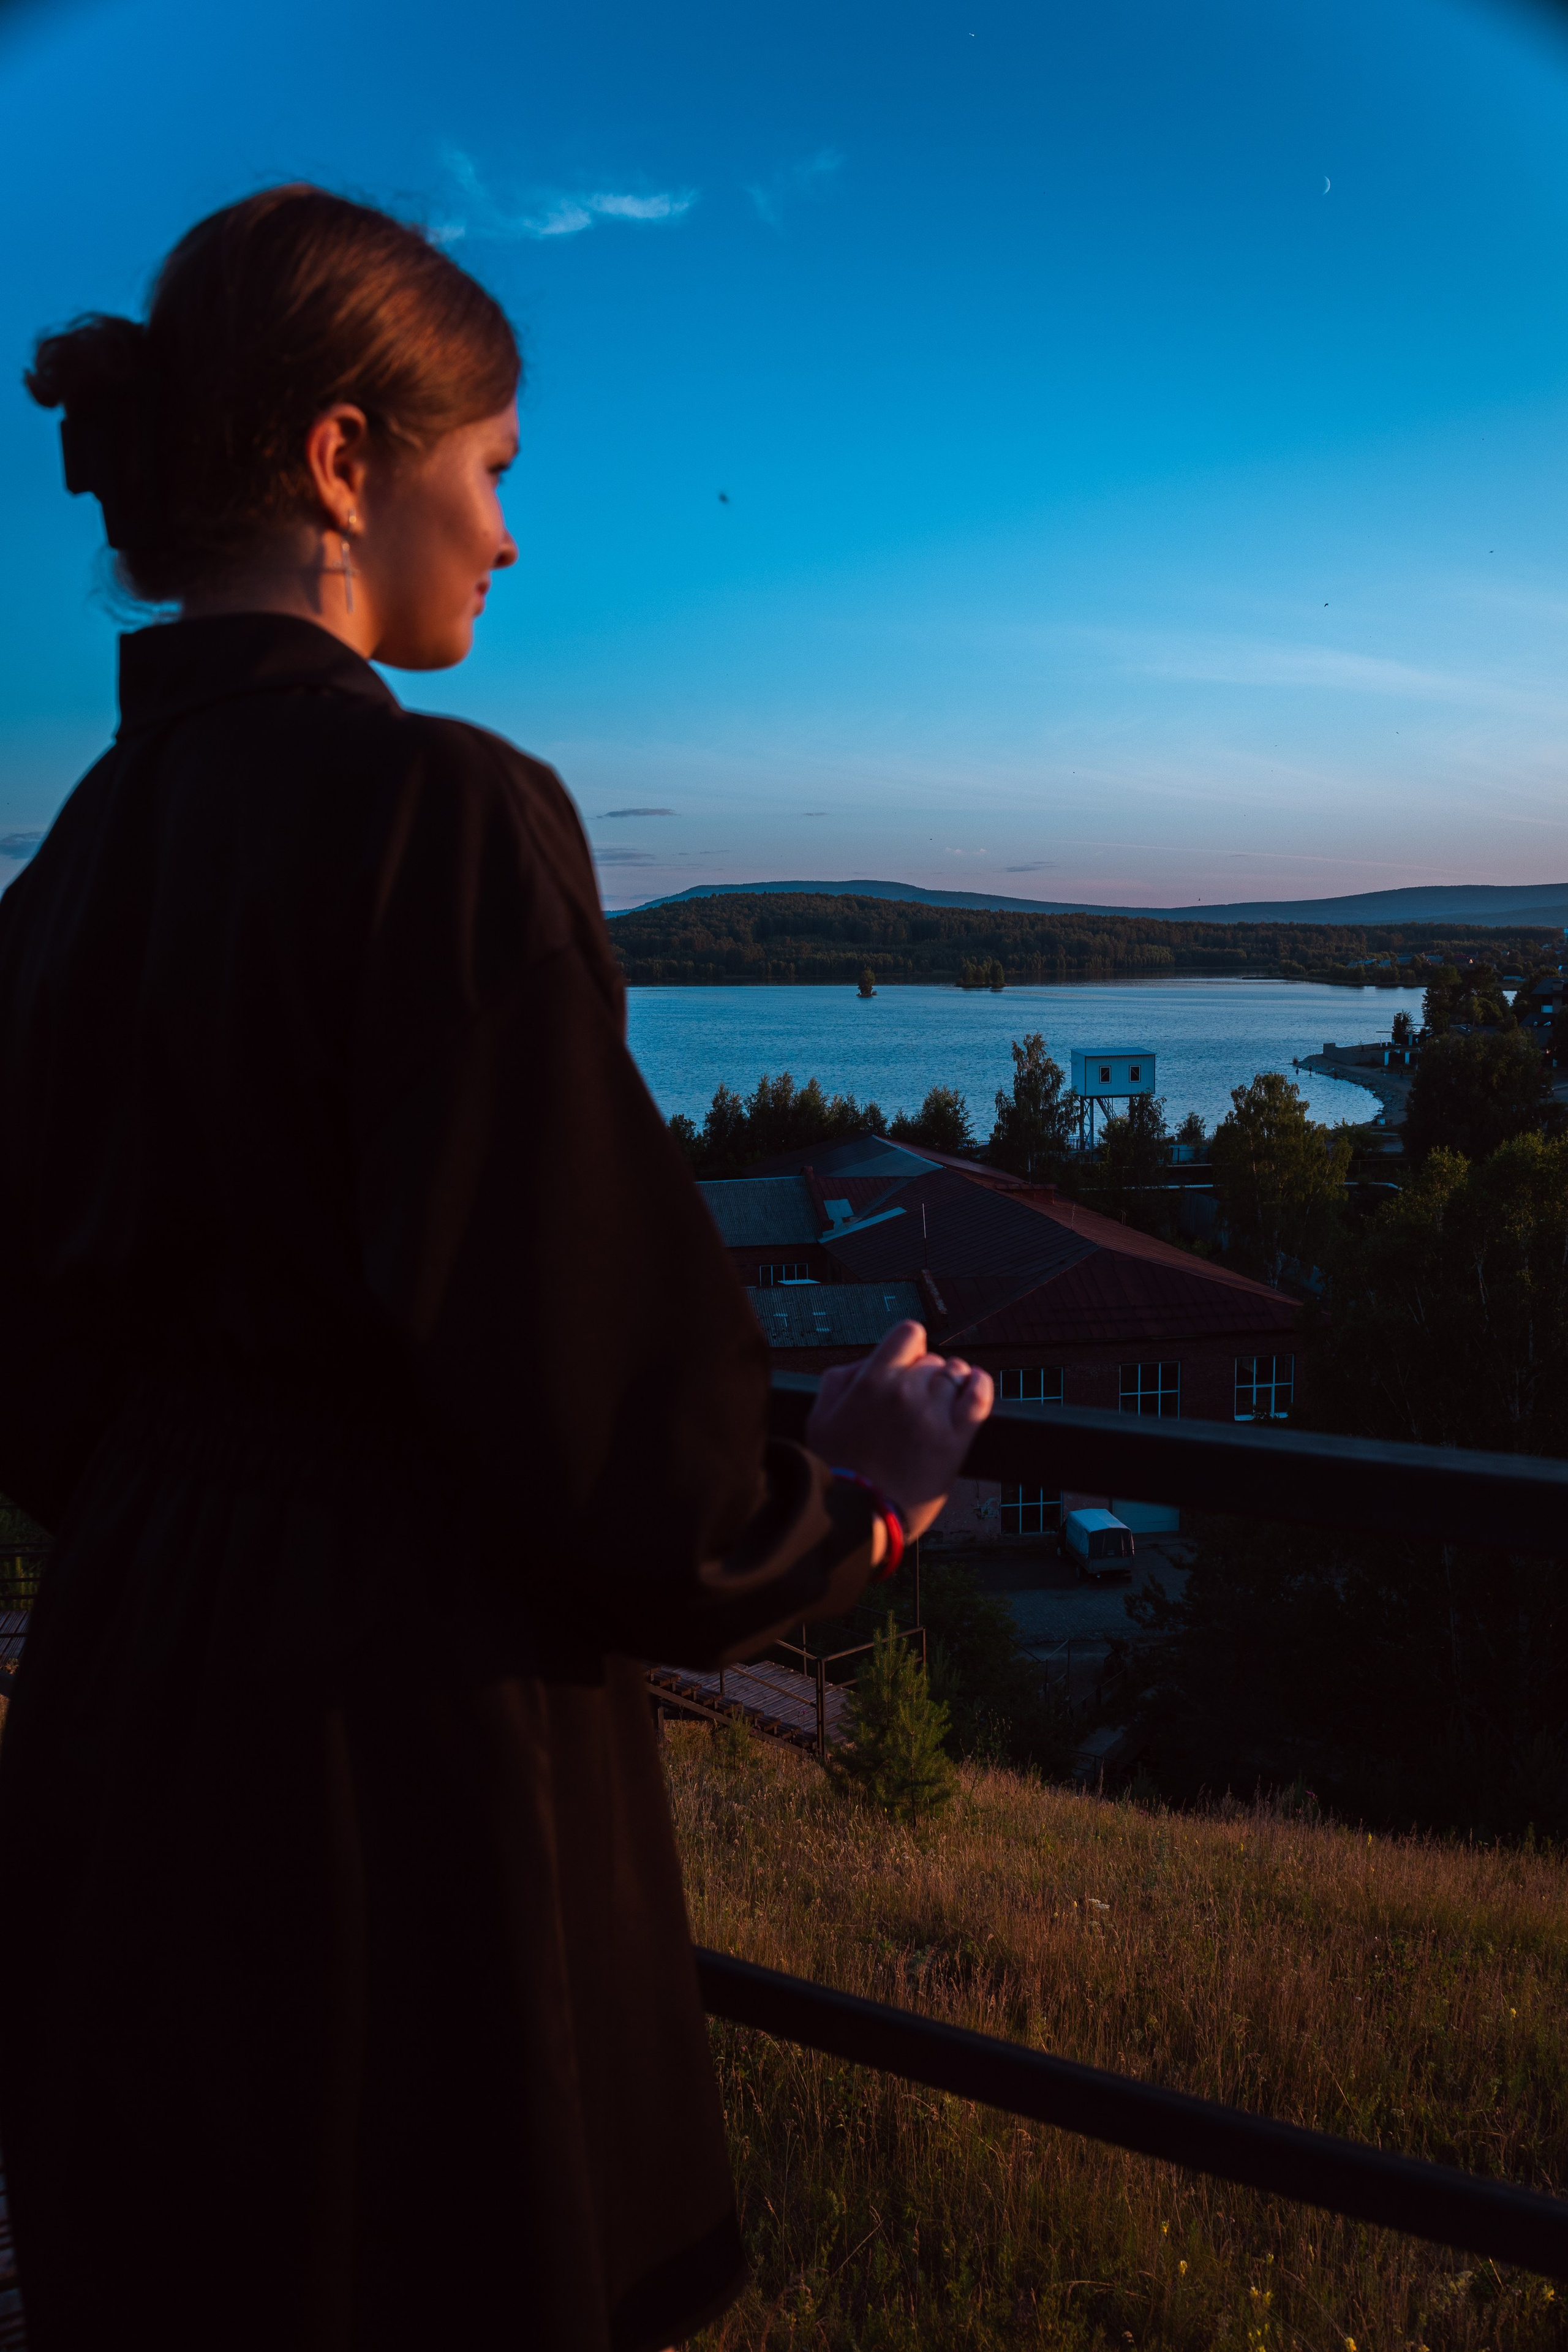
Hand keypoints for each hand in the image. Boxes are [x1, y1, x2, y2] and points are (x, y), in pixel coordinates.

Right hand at [805, 1319, 992, 1542]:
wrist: (859, 1516)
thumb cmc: (838, 1469)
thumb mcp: (821, 1417)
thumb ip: (840, 1379)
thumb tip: (869, 1361)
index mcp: (872, 1381)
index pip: (909, 1333)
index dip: (910, 1349)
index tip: (906, 1367)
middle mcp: (904, 1391)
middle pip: (933, 1360)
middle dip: (926, 1377)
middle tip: (915, 1405)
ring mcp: (932, 1415)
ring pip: (956, 1375)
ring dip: (950, 1386)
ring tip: (939, 1407)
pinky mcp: (955, 1440)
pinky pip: (980, 1395)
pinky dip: (981, 1385)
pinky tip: (975, 1384)